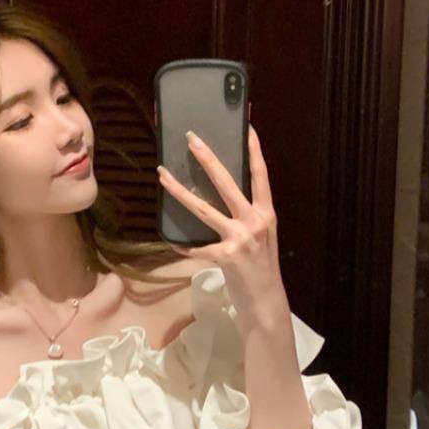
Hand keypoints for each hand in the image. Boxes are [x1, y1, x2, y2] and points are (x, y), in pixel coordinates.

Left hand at [156, 124, 288, 331]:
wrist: (266, 302)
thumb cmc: (262, 270)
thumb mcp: (262, 238)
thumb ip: (248, 219)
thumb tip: (226, 201)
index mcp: (266, 214)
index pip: (260, 175)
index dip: (254, 150)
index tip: (247, 126)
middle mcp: (254, 222)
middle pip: (226, 183)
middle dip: (207, 158)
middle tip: (191, 138)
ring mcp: (239, 239)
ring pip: (203, 209)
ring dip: (180, 191)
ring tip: (162, 175)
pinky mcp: (224, 257)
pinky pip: (196, 247)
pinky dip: (182, 245)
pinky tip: (171, 241)